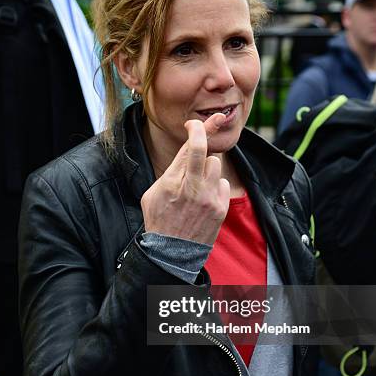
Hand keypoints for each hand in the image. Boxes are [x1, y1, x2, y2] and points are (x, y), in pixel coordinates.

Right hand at [141, 113, 230, 244]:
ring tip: (197, 183)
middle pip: (208, 151)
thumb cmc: (159, 221)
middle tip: (212, 129)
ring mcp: (209, 199)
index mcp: (172, 182)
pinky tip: (205, 198)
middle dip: (207, 136)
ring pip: (216, 165)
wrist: (171, 254)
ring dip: (207, 168)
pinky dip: (215, 186)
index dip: (200, 128)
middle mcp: (193, 188)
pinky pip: (222, 184)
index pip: (191, 147)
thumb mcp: (152, 194)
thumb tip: (186, 155)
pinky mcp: (220, 209)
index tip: (199, 121)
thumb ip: (169, 173)